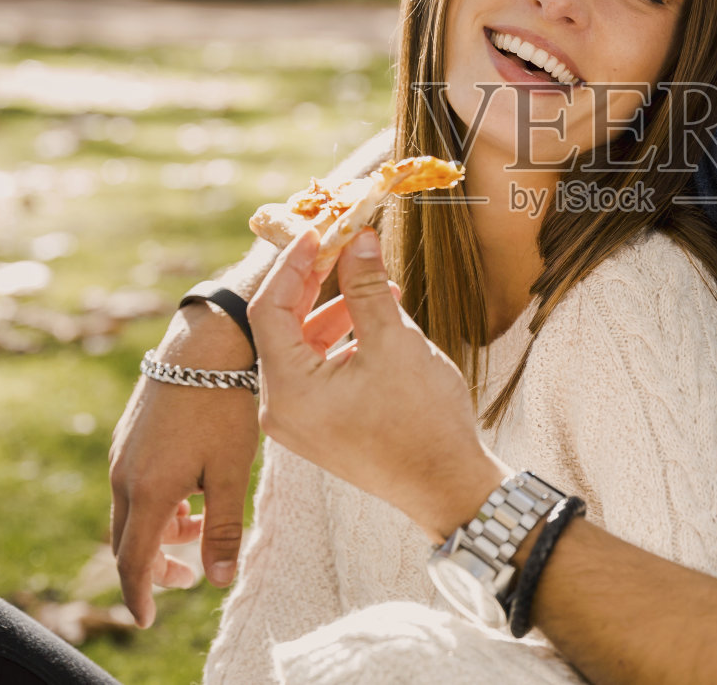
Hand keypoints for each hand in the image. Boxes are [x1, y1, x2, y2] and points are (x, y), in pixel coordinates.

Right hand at [109, 306, 259, 627]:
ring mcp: (123, 452)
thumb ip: (223, 529)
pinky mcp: (130, 433)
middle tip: (184, 578)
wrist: (206, 342)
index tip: (148, 619)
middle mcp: (125, 474)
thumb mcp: (230, 472)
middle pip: (128, 540)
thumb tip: (217, 581)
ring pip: (131, 510)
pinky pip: (133, 483)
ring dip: (159, 531)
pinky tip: (189, 492)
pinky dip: (155, 502)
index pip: (133, 562)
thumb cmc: (225, 405)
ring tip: (197, 529)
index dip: (140, 595)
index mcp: (148, 491)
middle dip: (153, 566)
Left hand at [251, 229, 506, 541]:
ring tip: (377, 284)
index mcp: (288, 391)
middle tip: (343, 245)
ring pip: (301, 347)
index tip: (319, 232)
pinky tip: (377, 319)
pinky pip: (317, 369)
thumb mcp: (395, 343)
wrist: (448, 485)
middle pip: (280, 326)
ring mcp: (298, 421)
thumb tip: (357, 238)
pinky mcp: (320, 426)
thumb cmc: (424, 421)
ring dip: (334, 309)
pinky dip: (340, 339)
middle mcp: (280, 408)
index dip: (292, 264)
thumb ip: (368, 287)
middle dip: (314, 282)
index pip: (268, 310)